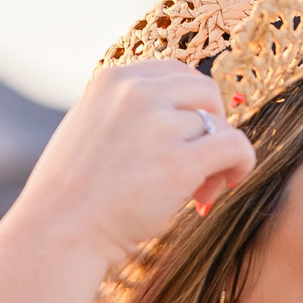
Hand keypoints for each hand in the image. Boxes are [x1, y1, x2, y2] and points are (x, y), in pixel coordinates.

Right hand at [4, 61, 255, 265]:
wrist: (60, 229)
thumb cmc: (75, 191)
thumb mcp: (92, 126)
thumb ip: (129, 111)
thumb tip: (182, 113)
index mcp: (114, 79)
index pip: (177, 73)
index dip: (191, 106)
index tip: (184, 139)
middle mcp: (137, 92)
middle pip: (206, 91)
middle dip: (211, 125)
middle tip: (199, 164)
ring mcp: (159, 125)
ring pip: (221, 125)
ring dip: (217, 157)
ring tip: (197, 190)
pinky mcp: (180, 162)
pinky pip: (236, 146)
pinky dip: (241, 164)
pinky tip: (225, 184)